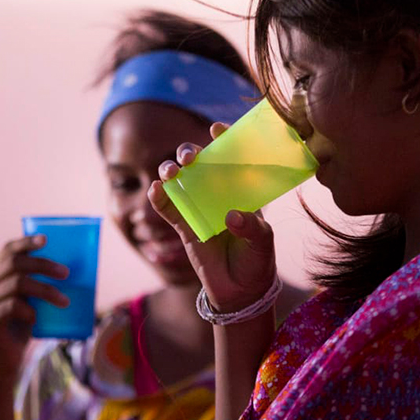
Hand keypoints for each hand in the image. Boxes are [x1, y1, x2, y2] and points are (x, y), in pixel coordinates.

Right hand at [0, 235, 69, 378]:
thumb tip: (71, 270)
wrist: (5, 359)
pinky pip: (13, 306)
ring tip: (64, 301)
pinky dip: (30, 310)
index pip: (8, 250)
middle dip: (43, 264)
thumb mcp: (32, 299)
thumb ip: (40, 283)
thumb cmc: (23, 325)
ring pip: (18, 283)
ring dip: (45, 290)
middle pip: (15, 263)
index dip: (26, 242)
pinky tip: (36, 319)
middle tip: (66, 273)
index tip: (46, 239)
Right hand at [148, 122, 277, 313]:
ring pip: (178, 180)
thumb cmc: (256, 261)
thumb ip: (252, 228)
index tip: (216, 128)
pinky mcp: (183, 225)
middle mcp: (216, 193)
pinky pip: (167, 208)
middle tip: (191, 156)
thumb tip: (232, 216)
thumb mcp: (263, 242)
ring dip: (170, 170)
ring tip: (171, 172)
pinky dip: (158, 198)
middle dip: (191, 151)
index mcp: (240, 190)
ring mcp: (197, 207)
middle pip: (199, 162)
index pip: (231, 157)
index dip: (223, 139)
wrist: (240, 292)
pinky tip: (156, 190)